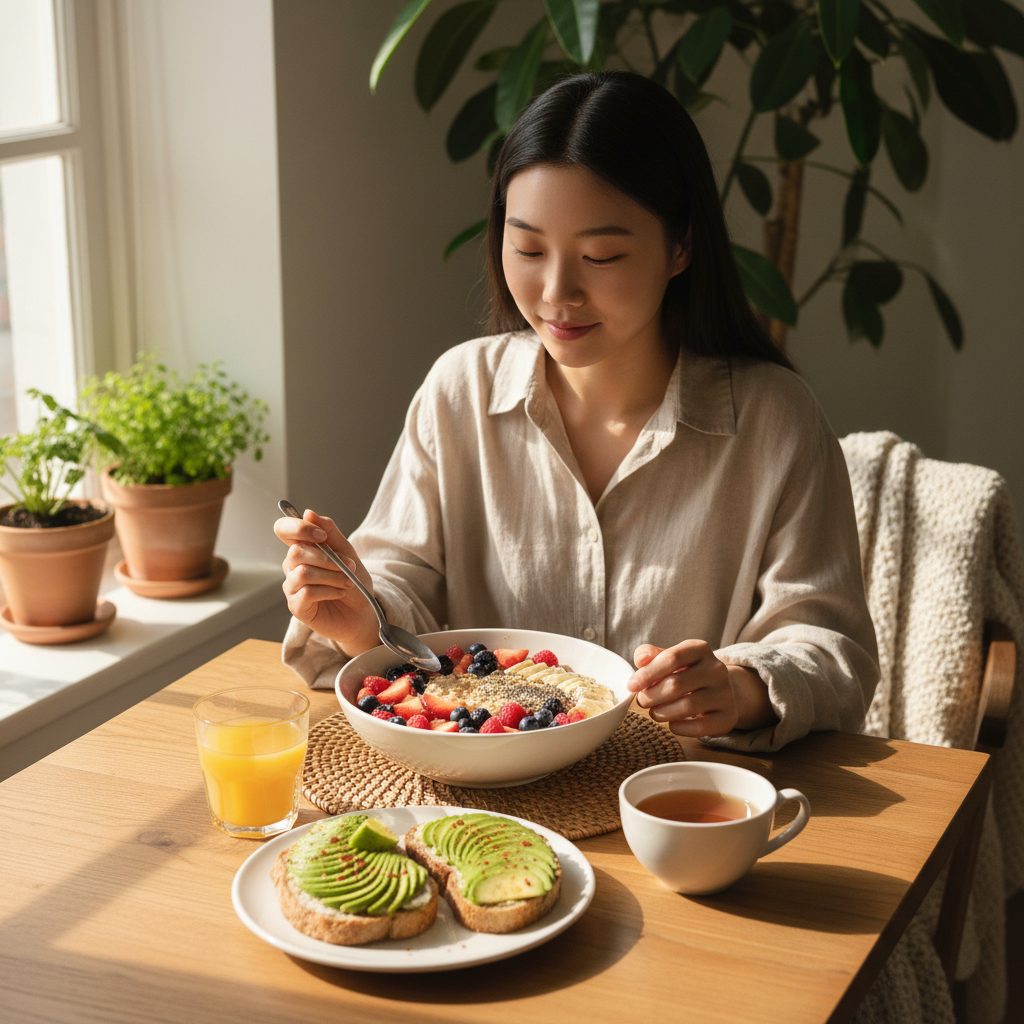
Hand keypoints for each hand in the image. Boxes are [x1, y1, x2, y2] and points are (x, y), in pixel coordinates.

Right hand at [274, 509, 379, 654]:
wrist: (363, 613)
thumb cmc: (354, 581)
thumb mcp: (348, 552)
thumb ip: (330, 532)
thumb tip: (308, 512)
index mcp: (304, 548)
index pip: (283, 529)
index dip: (297, 527)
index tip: (322, 536)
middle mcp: (293, 565)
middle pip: (296, 552)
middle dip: (328, 559)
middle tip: (349, 567)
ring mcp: (292, 586)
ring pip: (303, 573)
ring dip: (332, 576)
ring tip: (348, 582)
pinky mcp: (296, 606)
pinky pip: (306, 593)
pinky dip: (328, 591)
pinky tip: (339, 593)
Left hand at [626, 640, 775, 736]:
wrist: (718, 691)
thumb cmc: (686, 673)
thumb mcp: (670, 659)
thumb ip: (652, 656)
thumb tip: (640, 659)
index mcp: (699, 649)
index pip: (671, 657)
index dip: (648, 673)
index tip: (632, 685)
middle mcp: (716, 669)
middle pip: (676, 684)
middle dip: (651, 696)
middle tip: (642, 701)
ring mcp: (725, 693)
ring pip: (687, 706)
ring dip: (662, 713)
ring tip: (654, 712)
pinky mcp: (728, 716)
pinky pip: (700, 727)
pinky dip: (679, 728)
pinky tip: (672, 724)